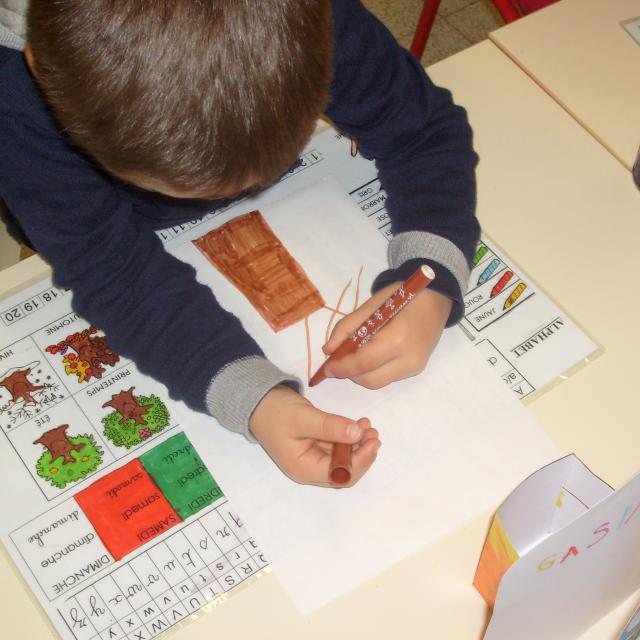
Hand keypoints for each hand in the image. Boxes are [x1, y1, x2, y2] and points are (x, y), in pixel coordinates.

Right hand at [249, 386, 380, 486]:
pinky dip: (349, 437)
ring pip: (343, 459)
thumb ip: (330, 426)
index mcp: (303, 468)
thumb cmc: (276, 411)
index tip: (372, 441)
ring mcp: (312, 457)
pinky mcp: (315, 446)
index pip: (339, 476)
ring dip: (357, 444)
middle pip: (344, 472)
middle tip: (373, 432)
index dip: (360, 461)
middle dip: (362, 454)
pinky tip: (358, 424)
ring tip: (367, 425)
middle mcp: (309, 468)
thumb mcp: (303, 417)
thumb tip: (357, 434)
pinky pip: (337, 447)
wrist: (258, 399)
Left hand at [322, 284, 451, 388]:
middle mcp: (409, 358)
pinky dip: (373, 371)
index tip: (326, 367)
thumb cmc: (403, 295)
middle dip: (349, 374)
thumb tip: (328, 349)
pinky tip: (369, 356)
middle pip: (370, 380)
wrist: (436, 298)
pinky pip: (388, 377)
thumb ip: (348, 327)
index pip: (363, 362)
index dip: (342, 367)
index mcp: (397, 338)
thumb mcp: (372, 305)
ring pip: (378, 382)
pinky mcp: (417, 369)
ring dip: (360, 374)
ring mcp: (415, 367)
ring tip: (352, 357)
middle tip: (337, 362)